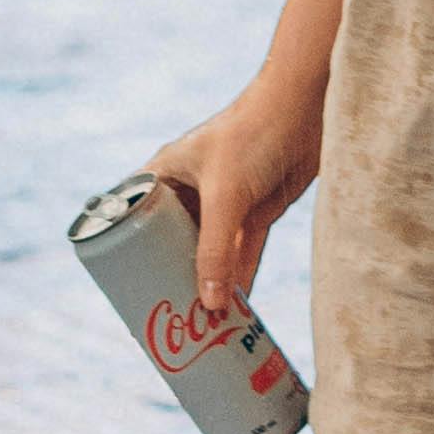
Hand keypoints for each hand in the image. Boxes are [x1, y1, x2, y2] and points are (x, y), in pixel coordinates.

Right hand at [149, 70, 321, 324]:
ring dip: (206, 284)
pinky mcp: (256, 212)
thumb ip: (215, 249)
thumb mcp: (225, 194)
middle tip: (162, 321)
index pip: (133, 219)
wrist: (309, 107)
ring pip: (208, 253)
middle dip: (169, 278)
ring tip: (198, 326)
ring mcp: (224, 203)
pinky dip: (239, 280)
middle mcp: (190, 190)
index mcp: (165, 175)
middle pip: (171, 243)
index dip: (127, 254)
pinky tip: (235, 310)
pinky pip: (241, 254)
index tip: (124, 292)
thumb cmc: (254, 134)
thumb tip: (209, 304)